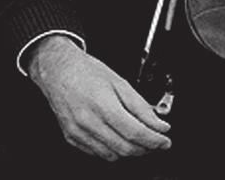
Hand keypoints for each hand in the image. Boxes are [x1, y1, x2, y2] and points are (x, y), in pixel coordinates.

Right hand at [28, 35, 170, 161]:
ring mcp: (78, 133)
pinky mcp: (72, 138)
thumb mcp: (119, 81)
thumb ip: (140, 105)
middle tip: (157, 141)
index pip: (134, 132)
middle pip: (125, 148)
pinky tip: (119, 138)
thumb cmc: (87, 71)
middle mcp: (88, 122)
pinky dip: (114, 150)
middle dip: (146, 148)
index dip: (154, 140)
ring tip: (140, 139)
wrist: (59, 70)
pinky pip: (98, 153)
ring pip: (112, 155)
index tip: (165, 140)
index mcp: (102, 104)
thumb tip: (157, 122)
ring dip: (131, 151)